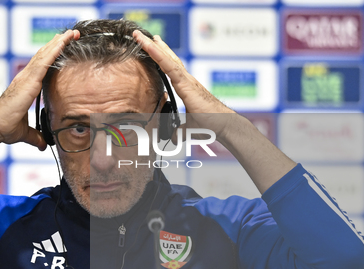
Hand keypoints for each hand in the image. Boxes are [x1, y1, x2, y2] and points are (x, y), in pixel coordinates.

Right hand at [0, 30, 79, 166]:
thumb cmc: (4, 128)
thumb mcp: (25, 133)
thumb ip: (36, 137)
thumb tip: (44, 144)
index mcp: (25, 87)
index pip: (41, 67)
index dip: (51, 56)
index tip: (62, 47)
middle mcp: (25, 79)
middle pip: (43, 56)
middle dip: (57, 45)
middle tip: (70, 35)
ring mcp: (25, 78)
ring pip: (44, 55)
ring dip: (58, 43)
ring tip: (71, 33)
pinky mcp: (28, 81)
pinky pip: (43, 62)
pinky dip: (54, 50)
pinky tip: (63, 42)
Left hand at [133, 30, 295, 193]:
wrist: (223, 125)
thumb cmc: (209, 125)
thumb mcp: (188, 128)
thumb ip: (178, 131)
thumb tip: (173, 139)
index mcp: (185, 87)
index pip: (170, 68)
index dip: (161, 56)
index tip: (151, 45)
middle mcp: (186, 80)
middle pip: (167, 59)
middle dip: (154, 46)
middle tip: (141, 34)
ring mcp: (186, 80)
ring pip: (167, 59)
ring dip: (152, 47)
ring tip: (140, 36)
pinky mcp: (186, 84)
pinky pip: (170, 67)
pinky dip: (159, 56)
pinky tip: (151, 46)